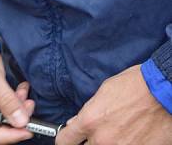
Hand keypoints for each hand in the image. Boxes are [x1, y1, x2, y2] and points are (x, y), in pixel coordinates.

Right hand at [0, 45, 34, 143]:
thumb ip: (6, 100)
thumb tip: (22, 122)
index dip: (8, 136)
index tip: (27, 129)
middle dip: (16, 121)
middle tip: (29, 107)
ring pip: (5, 121)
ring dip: (18, 109)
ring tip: (25, 94)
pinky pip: (6, 109)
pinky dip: (16, 102)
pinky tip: (22, 89)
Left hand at [57, 64, 171, 144]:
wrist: (162, 93)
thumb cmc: (134, 86)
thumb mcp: (104, 91)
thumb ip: (88, 111)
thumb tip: (77, 123)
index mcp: (90, 121)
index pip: (65, 140)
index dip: (64, 139)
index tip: (67, 139)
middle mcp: (102, 140)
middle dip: (89, 141)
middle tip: (99, 131)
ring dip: (106, 143)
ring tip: (117, 132)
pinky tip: (130, 136)